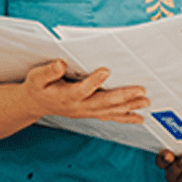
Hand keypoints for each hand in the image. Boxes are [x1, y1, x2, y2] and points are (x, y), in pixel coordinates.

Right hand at [22, 60, 149, 123]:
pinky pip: (110, 117)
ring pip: (110, 111)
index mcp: (66, 96)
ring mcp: (86, 112)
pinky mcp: (90, 113)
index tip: (106, 70)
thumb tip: (61, 64)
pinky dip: (125, 117)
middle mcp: (78, 106)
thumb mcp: (37, 77)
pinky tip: (139, 117)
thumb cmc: (38, 87)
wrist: (36, 103)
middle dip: (123, 97)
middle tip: (141, 91)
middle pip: (103, 102)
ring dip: (129, 107)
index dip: (94, 81)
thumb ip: (48, 72)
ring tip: (145, 102)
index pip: (82, 89)